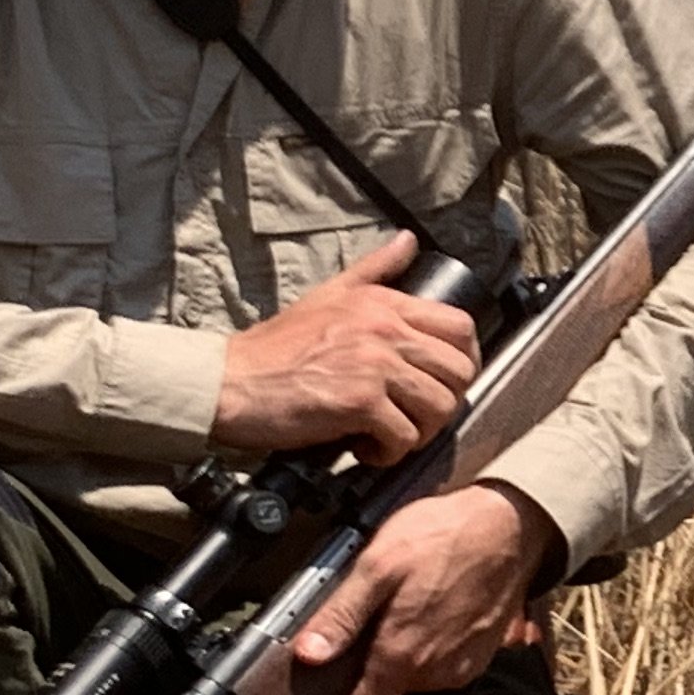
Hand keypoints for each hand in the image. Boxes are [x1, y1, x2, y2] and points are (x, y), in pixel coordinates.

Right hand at [215, 233, 478, 460]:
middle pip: (459, 372)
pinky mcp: (359, 403)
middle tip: (413, 415)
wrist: (230, 381)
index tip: (442, 382)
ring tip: (388, 434)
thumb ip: (375, 269)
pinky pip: (404, 437)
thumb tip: (408, 241)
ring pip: (440, 407)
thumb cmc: (276, 347)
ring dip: (419, 432)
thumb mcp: (329, 294)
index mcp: (384, 305)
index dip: (463, 361)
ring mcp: (374, 365)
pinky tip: (364, 448)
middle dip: (443, 402)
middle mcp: (385, 330)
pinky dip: (389, 453)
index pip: (460, 327)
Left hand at [288, 483, 560, 694]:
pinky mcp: (481, 654)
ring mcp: (461, 666)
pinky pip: (441, 664)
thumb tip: (308, 654)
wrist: (510, 525)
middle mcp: (434, 672)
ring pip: (413, 678)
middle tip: (355, 634)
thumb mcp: (378, 565)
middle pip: (384, 694)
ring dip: (398, 658)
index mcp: (402, 656)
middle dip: (364, 674)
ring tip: (395, 613)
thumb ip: (342, 614)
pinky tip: (427, 611)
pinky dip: (426, 647)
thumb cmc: (446, 537)